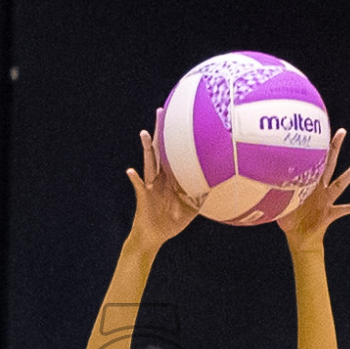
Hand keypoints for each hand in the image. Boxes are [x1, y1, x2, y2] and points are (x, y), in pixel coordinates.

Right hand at [126, 109, 197, 251]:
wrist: (155, 236)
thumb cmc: (173, 222)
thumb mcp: (193, 209)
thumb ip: (203, 197)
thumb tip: (218, 187)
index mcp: (173, 178)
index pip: (176, 154)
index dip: (177, 138)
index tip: (182, 119)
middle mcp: (161, 177)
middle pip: (161, 150)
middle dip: (161, 132)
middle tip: (162, 111)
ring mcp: (151, 185)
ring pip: (149, 162)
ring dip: (147, 148)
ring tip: (145, 134)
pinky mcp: (143, 196)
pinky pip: (138, 186)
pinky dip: (135, 179)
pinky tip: (131, 171)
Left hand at [277, 128, 349, 251]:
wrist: (299, 237)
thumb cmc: (288, 218)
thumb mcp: (277, 203)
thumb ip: (268, 191)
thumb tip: (249, 179)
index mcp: (308, 184)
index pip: (313, 161)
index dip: (314, 147)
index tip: (317, 128)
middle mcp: (320, 188)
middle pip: (329, 164)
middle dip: (335, 148)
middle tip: (342, 131)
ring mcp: (326, 200)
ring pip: (340, 184)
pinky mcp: (329, 214)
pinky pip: (341, 210)